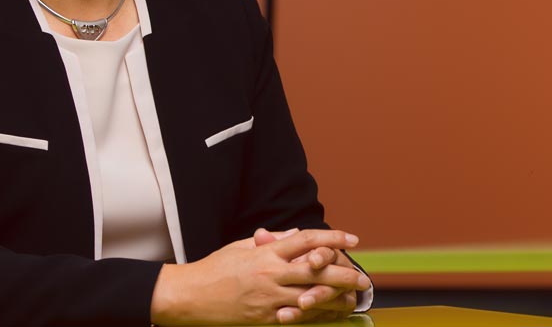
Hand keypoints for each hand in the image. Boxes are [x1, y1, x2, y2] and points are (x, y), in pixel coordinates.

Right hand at [149, 228, 365, 324]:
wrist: (189, 296)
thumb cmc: (213, 269)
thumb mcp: (241, 247)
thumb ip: (271, 242)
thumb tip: (295, 234)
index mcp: (266, 252)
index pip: (306, 240)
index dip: (332, 237)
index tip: (352, 238)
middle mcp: (271, 274)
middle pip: (316, 271)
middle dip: (344, 273)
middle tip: (363, 277)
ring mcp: (269, 298)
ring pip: (311, 297)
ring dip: (335, 298)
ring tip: (353, 299)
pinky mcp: (264, 318)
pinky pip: (295, 317)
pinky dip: (314, 316)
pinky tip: (328, 315)